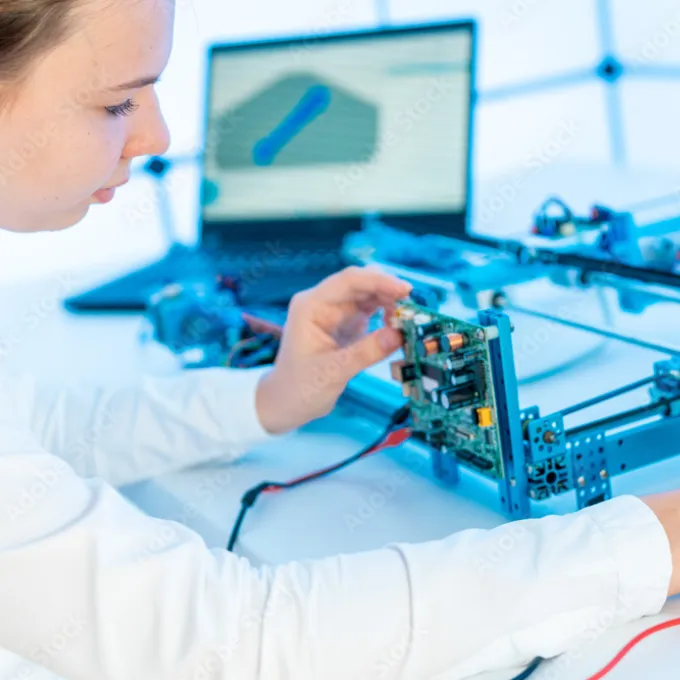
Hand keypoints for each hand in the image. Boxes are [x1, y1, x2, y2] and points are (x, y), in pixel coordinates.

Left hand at [255, 266, 411, 433]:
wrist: (288, 403)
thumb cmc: (301, 387)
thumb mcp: (333, 372)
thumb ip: (365, 352)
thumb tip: (399, 334)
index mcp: (311, 305)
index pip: (348, 281)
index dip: (378, 281)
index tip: (404, 290)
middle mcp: (322, 303)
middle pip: (360, 284)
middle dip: (387, 290)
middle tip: (412, 305)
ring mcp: (335, 312)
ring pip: (368, 295)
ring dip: (390, 302)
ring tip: (408, 318)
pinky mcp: (346, 324)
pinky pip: (371, 311)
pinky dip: (386, 315)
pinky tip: (398, 325)